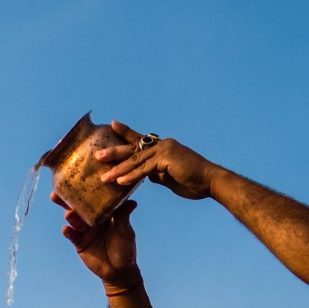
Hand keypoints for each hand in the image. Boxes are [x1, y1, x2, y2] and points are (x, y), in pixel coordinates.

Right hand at [57, 194, 139, 286]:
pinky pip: (72, 236)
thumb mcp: (126, 232)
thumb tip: (132, 202)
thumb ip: (124, 218)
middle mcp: (91, 218)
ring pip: (73, 219)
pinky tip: (66, 229)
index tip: (75, 179)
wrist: (119, 271)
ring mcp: (84, 230)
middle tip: (56, 192)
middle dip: (66, 199)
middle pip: (77, 206)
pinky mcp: (79, 243)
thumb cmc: (126, 249)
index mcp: (103, 212)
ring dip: (69, 215)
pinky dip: (68, 232)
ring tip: (69, 214)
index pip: (92, 197)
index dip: (83, 189)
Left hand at [96, 121, 217, 200]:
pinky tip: (120, 182)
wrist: (211, 182)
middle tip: (98, 155)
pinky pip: (145, 169)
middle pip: (134, 148)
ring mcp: (165, 150)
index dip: (126, 133)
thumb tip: (144, 175)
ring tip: (104, 177)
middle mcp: (163, 144)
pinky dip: (132, 176)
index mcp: (163, 147)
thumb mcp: (169, 177)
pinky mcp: (166, 160)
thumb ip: (156, 174)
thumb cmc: (193, 181)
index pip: (141, 140)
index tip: (113, 125)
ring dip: (119, 169)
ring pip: (136, 160)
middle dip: (114, 151)